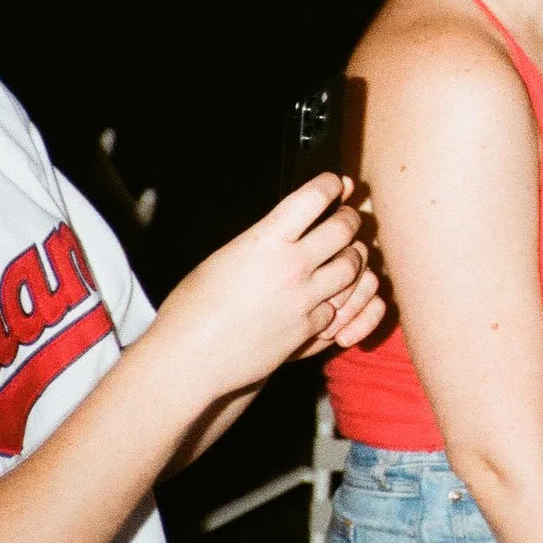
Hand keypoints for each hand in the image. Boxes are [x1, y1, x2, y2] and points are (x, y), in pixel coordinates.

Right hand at [141, 174, 380, 400]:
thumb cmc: (193, 309)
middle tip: (347, 217)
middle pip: (344, 229)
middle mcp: (291, 266)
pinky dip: (340, 297)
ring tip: (347, 253)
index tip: (335, 183)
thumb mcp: (225, 257)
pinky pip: (342, 306)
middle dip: (349, 218)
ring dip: (354, 256)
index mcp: (265, 241)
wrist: (189, 359)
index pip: (314, 198)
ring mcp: (305, 299)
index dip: (330, 185)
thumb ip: (263, 238)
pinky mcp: (310, 329)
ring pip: (353, 267)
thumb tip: (289, 224)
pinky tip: (332, 294)